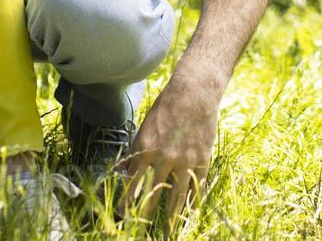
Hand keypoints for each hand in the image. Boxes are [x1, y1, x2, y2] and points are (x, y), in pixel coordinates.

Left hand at [118, 72, 219, 230]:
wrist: (194, 94)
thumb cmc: (166, 108)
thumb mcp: (145, 127)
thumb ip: (134, 152)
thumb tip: (119, 170)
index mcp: (146, 148)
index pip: (133, 181)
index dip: (127, 199)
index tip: (123, 213)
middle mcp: (164, 157)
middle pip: (154, 193)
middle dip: (147, 212)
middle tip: (142, 226)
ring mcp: (185, 160)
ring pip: (177, 194)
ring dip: (172, 214)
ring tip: (169, 227)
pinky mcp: (202, 160)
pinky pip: (198, 186)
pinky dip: (194, 201)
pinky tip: (191, 211)